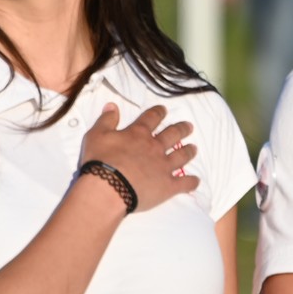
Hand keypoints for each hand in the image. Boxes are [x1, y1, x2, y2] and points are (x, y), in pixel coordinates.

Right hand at [78, 104, 199, 212]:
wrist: (108, 188)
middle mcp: (155, 147)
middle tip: (189, 126)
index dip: (158, 112)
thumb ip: (106, 120)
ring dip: (189, 151)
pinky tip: (196, 181)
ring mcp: (164, 167)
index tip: (164, 110)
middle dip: (181, 129)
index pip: (151, 118)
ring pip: (181, 156)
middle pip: (172, 135)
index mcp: (138, 134)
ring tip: (194, 148)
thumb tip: (112, 105)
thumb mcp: (96, 135)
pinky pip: (184, 183)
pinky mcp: (168, 186)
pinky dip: (191, 182)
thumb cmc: (100, 161)